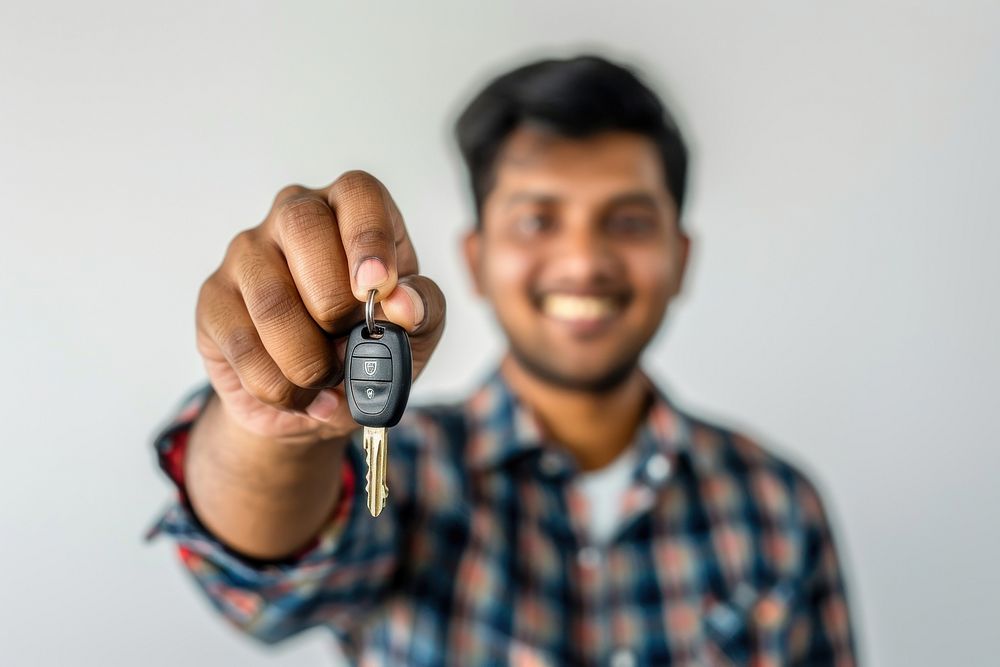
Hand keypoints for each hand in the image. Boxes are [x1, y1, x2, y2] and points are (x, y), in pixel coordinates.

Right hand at [195, 171, 445, 442]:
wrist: (317, 399)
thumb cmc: (371, 346)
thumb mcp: (417, 332)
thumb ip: (424, 310)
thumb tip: (404, 304)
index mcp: (351, 211)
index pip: (357, 192)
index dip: (369, 235)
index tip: (379, 285)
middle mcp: (294, 217)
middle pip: (303, 226)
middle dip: (333, 302)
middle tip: (349, 344)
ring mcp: (246, 252)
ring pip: (271, 299)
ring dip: (309, 360)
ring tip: (328, 380)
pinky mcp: (214, 298)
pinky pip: (243, 343)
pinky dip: (281, 385)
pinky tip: (301, 396)